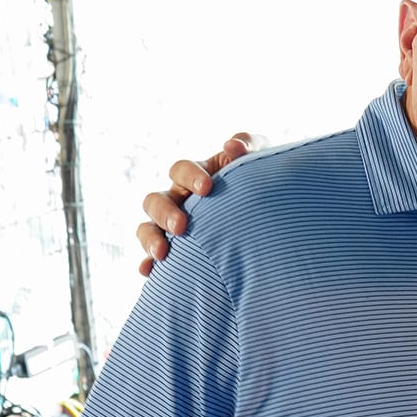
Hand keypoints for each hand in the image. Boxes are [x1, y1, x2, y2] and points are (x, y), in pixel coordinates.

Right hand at [135, 133, 254, 275]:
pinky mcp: (174, 250)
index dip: (190, 176)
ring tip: (162, 254)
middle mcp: (178, 200)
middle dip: (165, 213)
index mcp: (195, 176)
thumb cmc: (259, 181)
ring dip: (150, 239)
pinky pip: (152, 258)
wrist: (270, 214)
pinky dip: (148, 265)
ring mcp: (171, 226)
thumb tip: (231, 146)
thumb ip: (248, 144)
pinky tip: (150, 272)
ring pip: (147, 228)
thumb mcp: (258, 159)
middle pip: (155, 201)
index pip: (180, 170)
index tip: (207, 188)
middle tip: (182, 226)